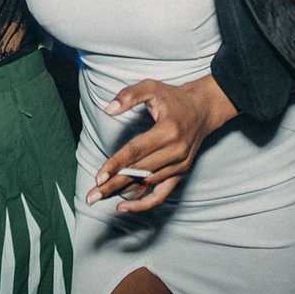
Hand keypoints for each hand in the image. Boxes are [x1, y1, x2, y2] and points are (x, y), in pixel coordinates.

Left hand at [85, 75, 236, 212]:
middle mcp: (176, 151)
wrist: (203, 109)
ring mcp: (180, 164)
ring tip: (100, 197)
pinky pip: (162, 194)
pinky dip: (143, 204)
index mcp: (169, 130)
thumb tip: (108, 109)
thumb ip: (129, 95)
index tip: (99, 176)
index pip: (137, 151)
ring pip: (147, 184)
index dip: (116, 164)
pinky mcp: (181, 172)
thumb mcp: (152, 87)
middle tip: (91, 196)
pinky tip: (124, 206)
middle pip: (139, 172)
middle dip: (113, 184)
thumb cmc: (174, 98)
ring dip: (122, 192)